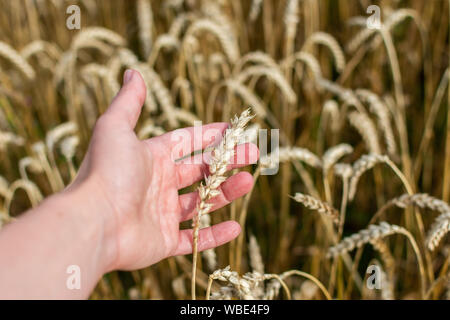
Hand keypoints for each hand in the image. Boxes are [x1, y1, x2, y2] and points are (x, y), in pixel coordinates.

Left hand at [70, 69, 258, 271]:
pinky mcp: (163, 242)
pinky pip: (194, 239)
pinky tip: (235, 227)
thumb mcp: (115, 128)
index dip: (209, 135)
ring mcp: (161, 214)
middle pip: (200, 170)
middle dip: (227, 162)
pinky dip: (215, 236)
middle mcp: (158, 185)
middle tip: (252, 156)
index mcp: (151, 158)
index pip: (187, 142)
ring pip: (202, 202)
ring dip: (226, 193)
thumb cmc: (106, 172)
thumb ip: (129, 102)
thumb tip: (132, 71)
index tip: (233, 130)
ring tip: (248, 182)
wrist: (94, 223)